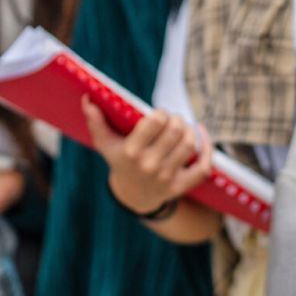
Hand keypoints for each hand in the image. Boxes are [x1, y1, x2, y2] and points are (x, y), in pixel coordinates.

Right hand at [81, 100, 212, 215]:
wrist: (133, 197)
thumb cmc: (120, 161)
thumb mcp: (105, 144)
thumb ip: (95, 121)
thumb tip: (87, 99)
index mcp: (131, 152)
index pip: (155, 121)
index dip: (161, 113)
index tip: (158, 115)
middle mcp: (150, 165)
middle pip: (176, 131)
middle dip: (176, 119)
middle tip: (172, 120)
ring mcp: (166, 177)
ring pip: (190, 145)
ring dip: (190, 130)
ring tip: (182, 128)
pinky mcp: (181, 186)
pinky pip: (203, 168)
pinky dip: (208, 150)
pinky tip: (202, 135)